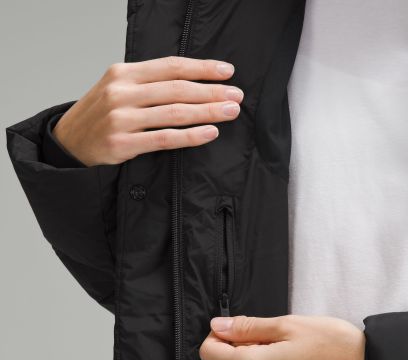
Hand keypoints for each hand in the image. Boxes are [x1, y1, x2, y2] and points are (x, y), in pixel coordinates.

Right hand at [53, 56, 242, 166]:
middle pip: (178, 89)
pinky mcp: (123, 143)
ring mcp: (121, 118)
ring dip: (207, 112)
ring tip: (230, 112)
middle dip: (212, 92)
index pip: (171, 66)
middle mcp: (122, 92)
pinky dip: (190, 136)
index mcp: (123, 73)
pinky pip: (165, 139)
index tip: (227, 72)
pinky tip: (209, 133)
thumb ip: (148, 83)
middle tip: (236, 96)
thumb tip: (190, 84)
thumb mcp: (117, 88)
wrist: (69, 143)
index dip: (202, 68)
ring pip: (174, 112)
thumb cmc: (99, 116)